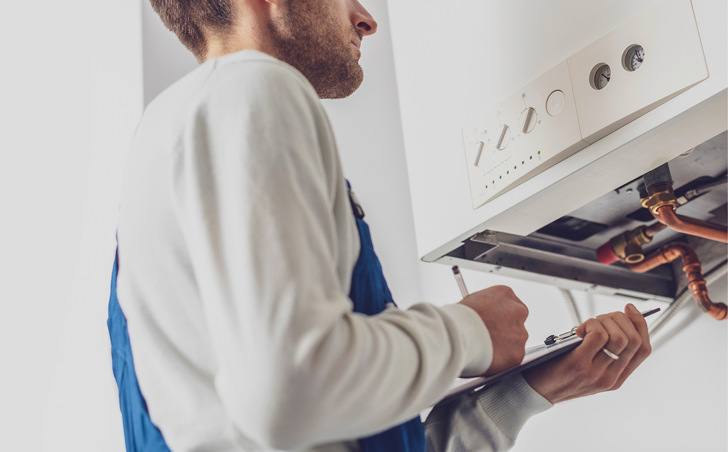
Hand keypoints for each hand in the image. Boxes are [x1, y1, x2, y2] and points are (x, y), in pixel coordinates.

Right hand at [459, 285, 528, 375]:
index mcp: (505, 294)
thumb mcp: (472, 301)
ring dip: (503, 345)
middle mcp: (518, 311)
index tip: (493, 321)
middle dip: (505, 330)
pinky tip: (488, 357)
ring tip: (484, 347)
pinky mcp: (517, 353)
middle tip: (490, 336)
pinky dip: (501, 360)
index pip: (510, 303)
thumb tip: (485, 315)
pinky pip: (511, 357)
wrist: (458, 334)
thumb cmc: (459, 317)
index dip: (500, 314)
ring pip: (515, 341)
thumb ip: (486, 307)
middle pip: (516, 321)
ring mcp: (520, 333)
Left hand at [523, 304, 651, 403]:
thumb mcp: (589, 368)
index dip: (640, 324)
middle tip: (601, 318)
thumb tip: (614, 320)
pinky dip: (591, 324)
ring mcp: (596, 372)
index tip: (629, 309)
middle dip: (620, 319)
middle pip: (633, 340)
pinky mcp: (579, 364)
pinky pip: (598, 335)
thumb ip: (603, 352)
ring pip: (619, 336)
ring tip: (588, 324)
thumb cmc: (557, 373)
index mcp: (616, 378)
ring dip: (604, 320)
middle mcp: (610, 378)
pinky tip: (579, 329)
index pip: (643, 349)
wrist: (534, 391)